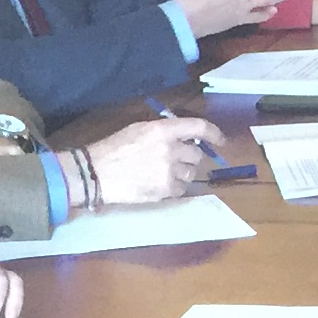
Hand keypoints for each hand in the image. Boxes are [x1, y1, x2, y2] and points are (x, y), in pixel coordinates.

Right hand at [82, 116, 229, 208]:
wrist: (97, 173)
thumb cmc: (114, 148)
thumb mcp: (138, 129)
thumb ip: (163, 131)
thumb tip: (184, 136)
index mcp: (163, 130)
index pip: (199, 127)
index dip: (214, 133)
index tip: (221, 140)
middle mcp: (170, 149)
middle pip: (197, 154)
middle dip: (189, 157)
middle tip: (174, 160)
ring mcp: (169, 171)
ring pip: (191, 173)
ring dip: (182, 173)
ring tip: (162, 172)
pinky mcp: (165, 190)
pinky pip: (181, 189)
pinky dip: (174, 188)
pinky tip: (157, 184)